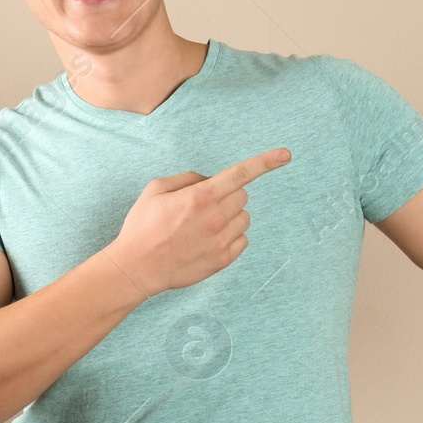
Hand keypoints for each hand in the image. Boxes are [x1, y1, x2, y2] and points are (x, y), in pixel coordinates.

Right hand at [107, 148, 292, 295]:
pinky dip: (231, 236)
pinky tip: (209, 240)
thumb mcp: (156, 189)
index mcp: (199, 196)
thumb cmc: (143, 226)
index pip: (240, 173)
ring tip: (205, 225)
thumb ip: (188, 178)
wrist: (137, 267)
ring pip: (245, 218)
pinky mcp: (223, 260)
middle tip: (205, 205)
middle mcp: (215, 217)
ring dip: (231, 216)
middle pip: (243, 196)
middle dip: (228, 195)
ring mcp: (221, 241)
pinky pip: (243, 240)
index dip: (265, 162)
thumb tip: (210, 181)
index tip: (286, 155)